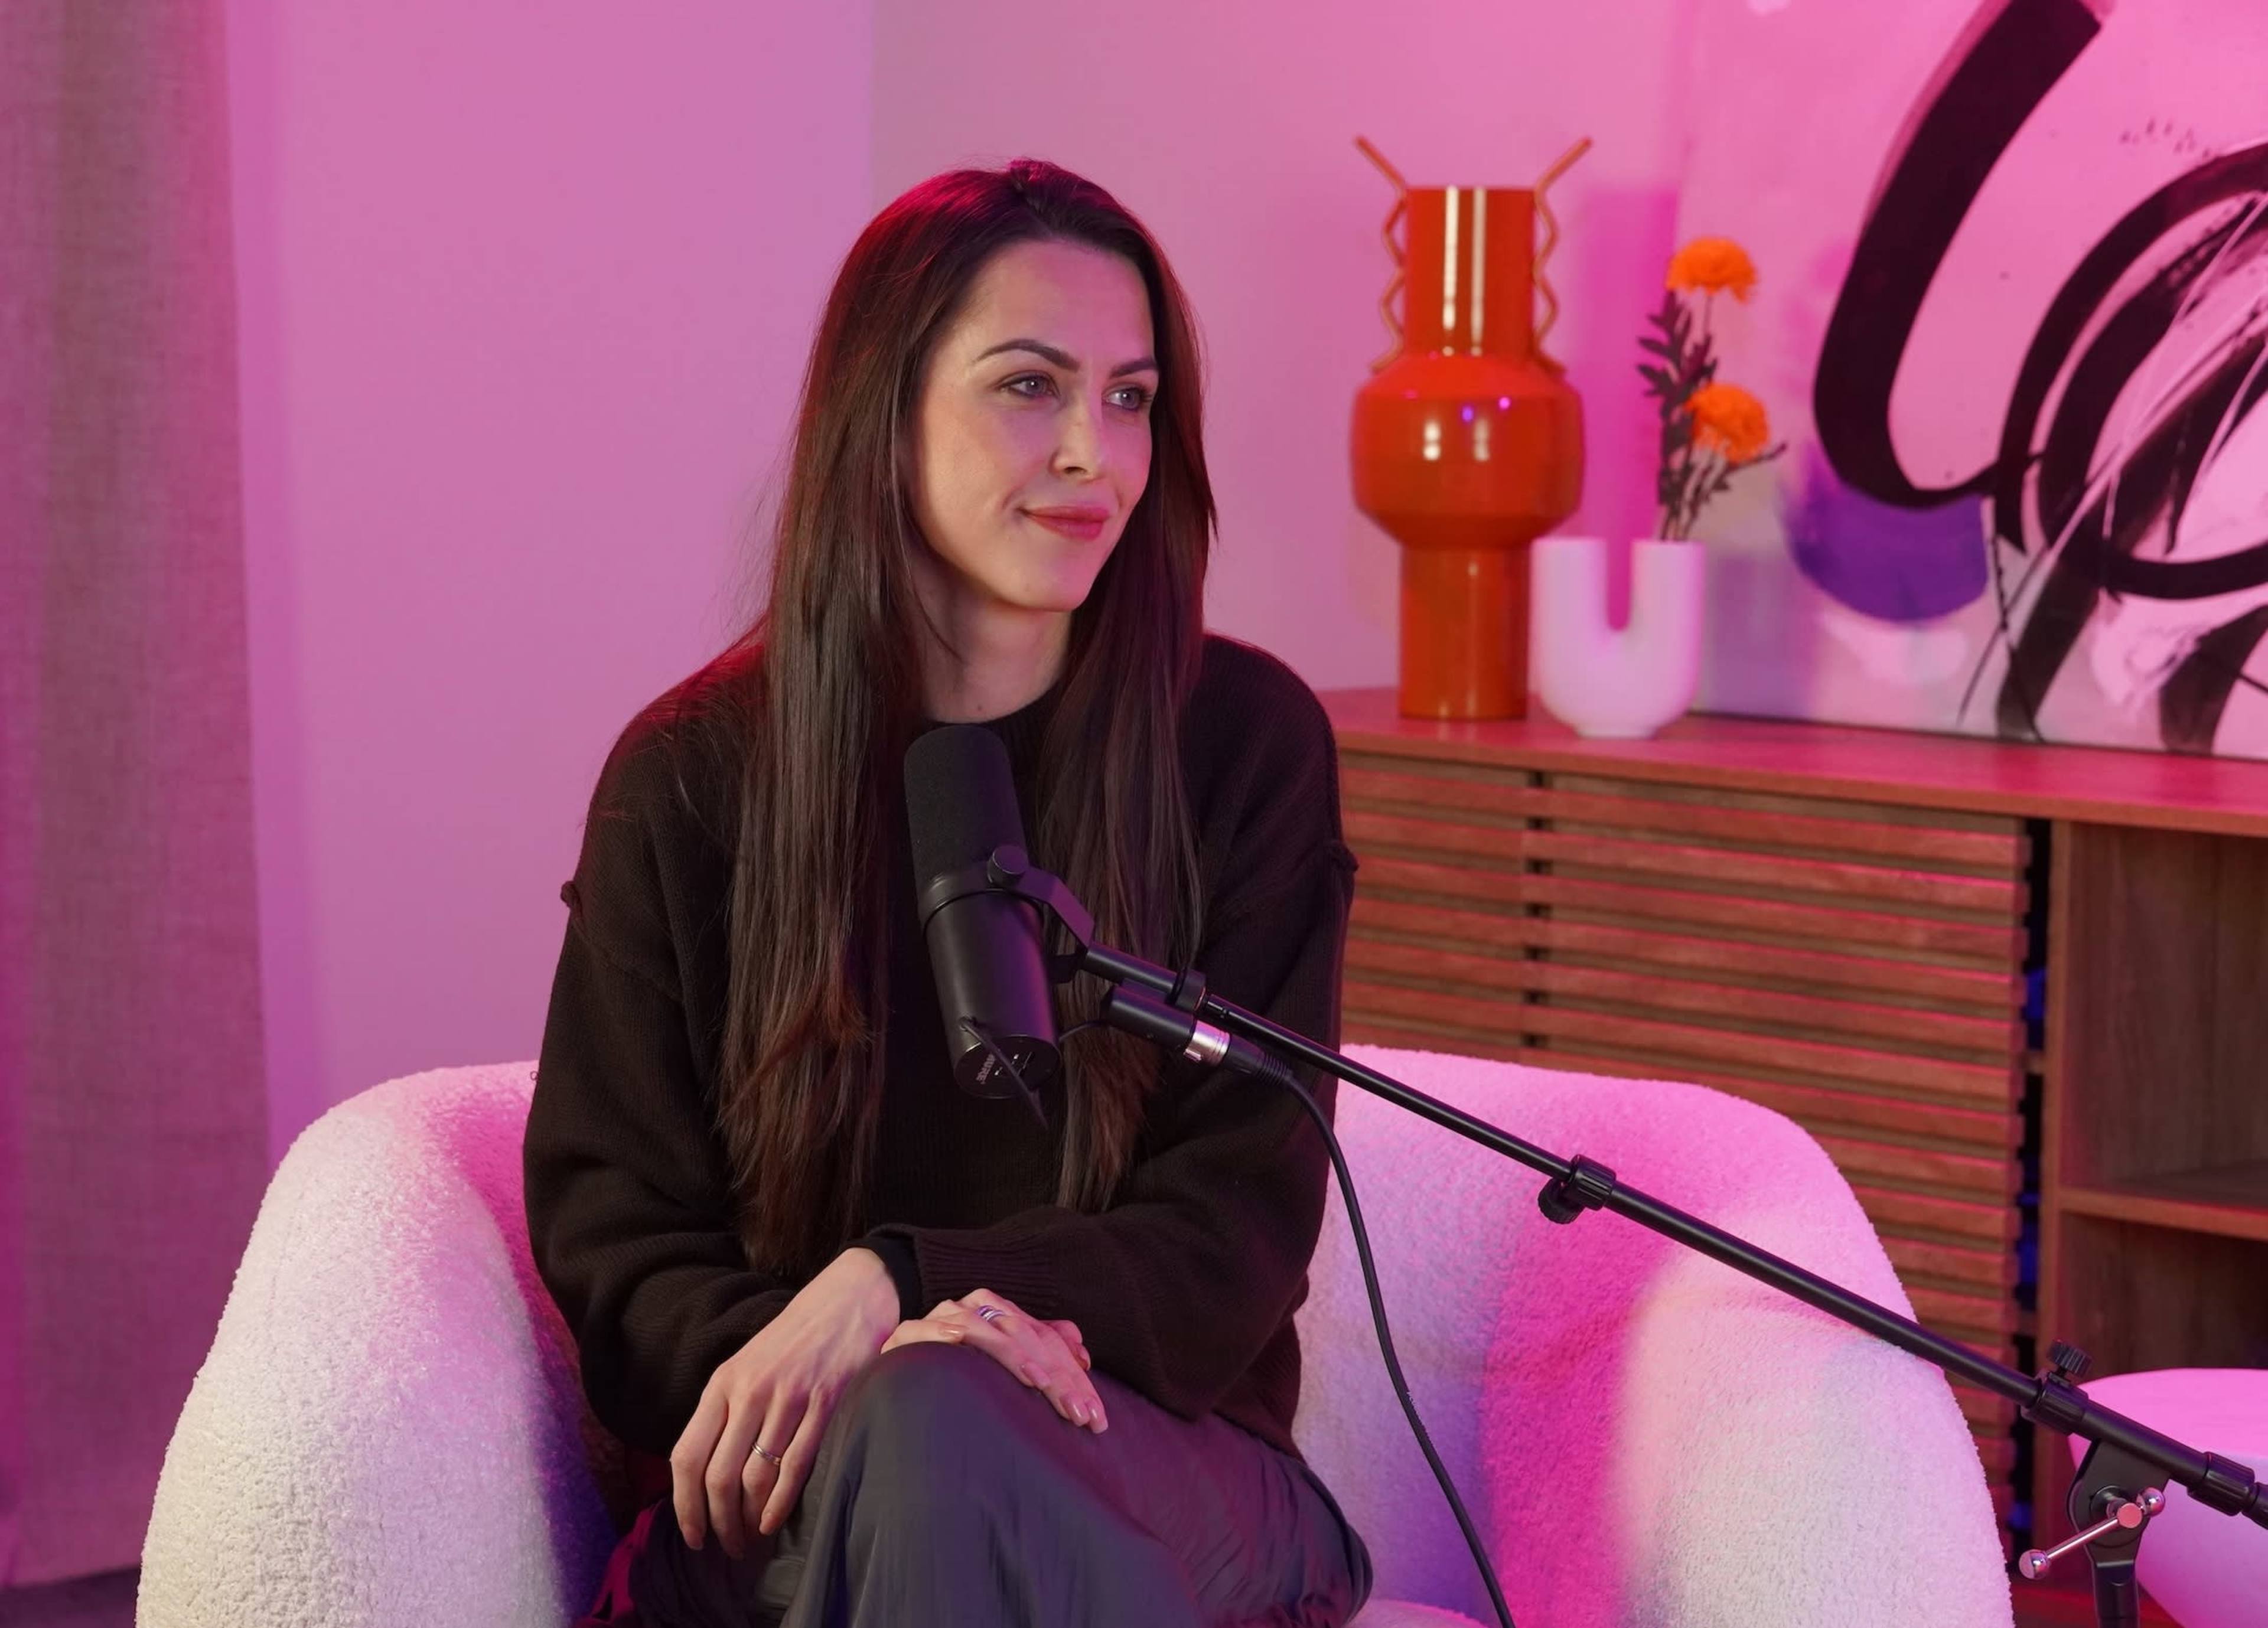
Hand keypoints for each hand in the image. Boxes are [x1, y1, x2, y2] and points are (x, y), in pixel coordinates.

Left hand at [670, 1246, 901, 1558]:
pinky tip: (774, 1520)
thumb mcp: (747, 1365)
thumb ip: (727, 1410)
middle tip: (726, 1547)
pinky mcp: (825, 1403)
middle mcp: (749, 1392)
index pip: (687, 1456)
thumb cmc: (794, 1338)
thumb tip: (708, 1472)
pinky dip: (781, 1502)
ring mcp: (788, 1398)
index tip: (692, 1535)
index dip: (684, 1505)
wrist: (847, 1299)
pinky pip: (796, 1465)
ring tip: (751, 1538)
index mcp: (723, 1383)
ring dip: (750, 1519)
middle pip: (718, 1476)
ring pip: (756, 1476)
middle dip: (718, 1523)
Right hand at [881, 1288, 1106, 1432]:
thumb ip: (1041, 1352)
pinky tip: (961, 1342)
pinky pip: (924, 1330)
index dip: (1074, 1376)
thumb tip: (1082, 1350)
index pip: (1045, 1339)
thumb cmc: (958, 1381)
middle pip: (1022, 1334)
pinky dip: (943, 1335)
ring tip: (1040, 1385)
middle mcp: (972, 1310)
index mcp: (998, 1313)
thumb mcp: (1004, 1370)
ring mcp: (939, 1320)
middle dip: (1056, 1377)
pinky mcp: (905, 1336)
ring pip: (983, 1329)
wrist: (898, 1383)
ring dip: (1013, 1356)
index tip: (1096, 1418)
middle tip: (1079, 1415)